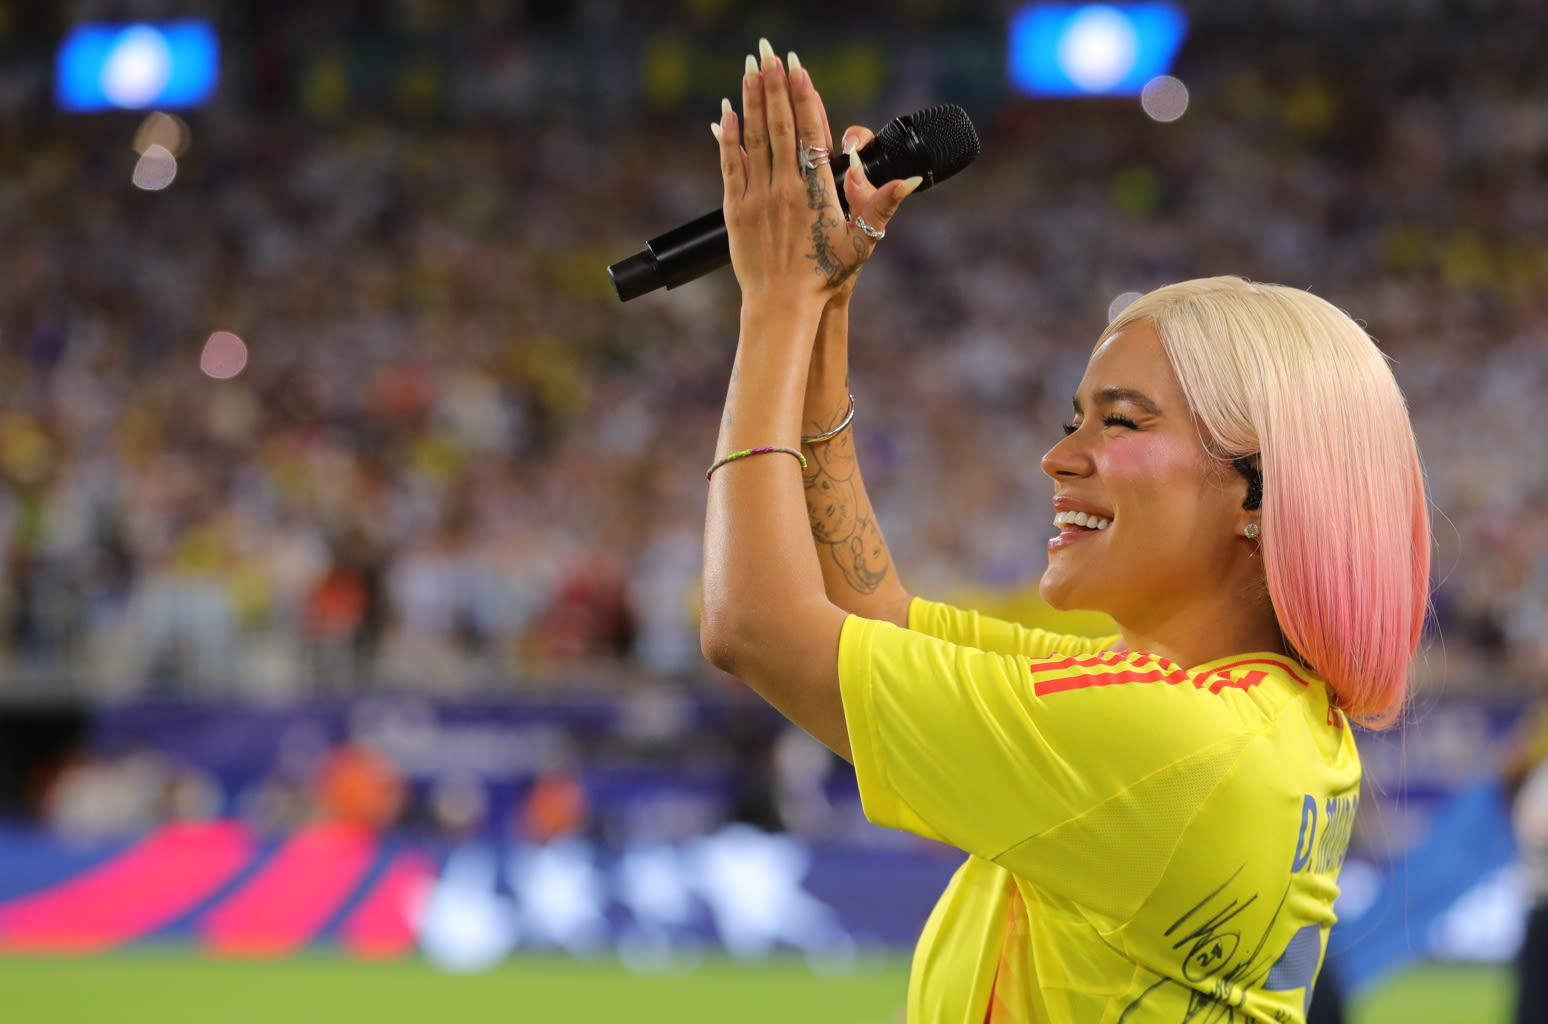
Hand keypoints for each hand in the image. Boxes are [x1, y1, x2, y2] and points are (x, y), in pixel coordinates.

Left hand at [715, 39, 918, 309]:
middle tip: (769, 50)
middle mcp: (784, 188)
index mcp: (815, 191)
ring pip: (753, 138)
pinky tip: (725, 112)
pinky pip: (731, 165)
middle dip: (775, 84)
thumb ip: (882, 207)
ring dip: (751, 100)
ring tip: (750, 67)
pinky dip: (727, 137)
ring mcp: (757, 197)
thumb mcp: (862, 243)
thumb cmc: (825, 278)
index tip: (798, 67)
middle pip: (779, 125)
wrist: (782, 306)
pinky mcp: (736, 211)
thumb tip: (908, 181)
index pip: (809, 132)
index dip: (804, 96)